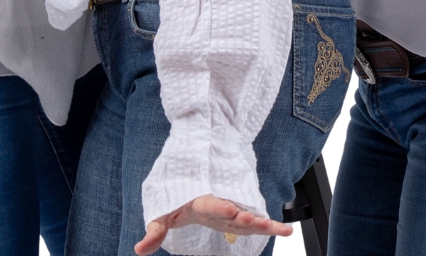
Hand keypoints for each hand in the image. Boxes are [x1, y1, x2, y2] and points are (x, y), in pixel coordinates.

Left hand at [135, 194, 291, 253]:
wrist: (193, 176)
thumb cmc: (178, 198)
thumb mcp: (163, 213)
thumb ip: (154, 231)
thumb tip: (139, 250)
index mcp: (201, 201)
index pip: (211, 203)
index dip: (220, 206)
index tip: (230, 208)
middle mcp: (220, 204)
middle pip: (235, 210)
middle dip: (244, 216)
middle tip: (255, 220)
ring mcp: (232, 210)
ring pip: (249, 216)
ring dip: (262, 222)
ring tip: (277, 228)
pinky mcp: (239, 216)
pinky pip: (256, 221)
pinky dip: (271, 225)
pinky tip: (286, 231)